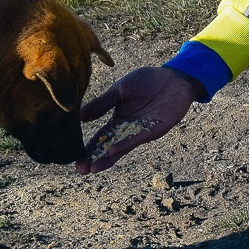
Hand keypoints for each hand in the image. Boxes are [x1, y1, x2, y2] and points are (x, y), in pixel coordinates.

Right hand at [76, 65, 200, 174]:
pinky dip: (124, 144)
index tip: (76, 160)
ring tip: (93, 168)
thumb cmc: (146, 81)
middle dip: (95, 159)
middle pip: (108, 147)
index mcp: (118, 120)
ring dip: (107, 158)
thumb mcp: (119, 90)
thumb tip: (80, 116)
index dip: (89, 149)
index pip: (100, 137)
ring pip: (121, 148)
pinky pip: (137, 138)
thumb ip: (102, 104)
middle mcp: (128, 129)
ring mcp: (141, 131)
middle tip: (81, 170)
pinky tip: (112, 149)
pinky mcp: (155, 130)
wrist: (172, 77)